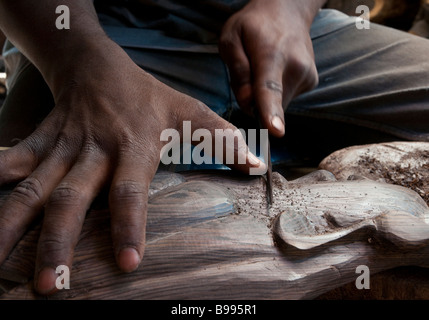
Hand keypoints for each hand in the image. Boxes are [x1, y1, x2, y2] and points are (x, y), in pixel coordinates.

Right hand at [0, 40, 262, 293]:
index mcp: (134, 146)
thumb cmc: (147, 94)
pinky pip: (11, 161)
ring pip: (34, 187)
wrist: (95, 64)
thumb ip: (222, 138)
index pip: (130, 191)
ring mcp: (62, 146)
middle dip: (57, 243)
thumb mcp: (189, 111)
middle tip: (49, 286)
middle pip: (72, 198)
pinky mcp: (40, 141)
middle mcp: (94, 150)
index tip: (126, 265)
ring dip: (13, 223)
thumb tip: (257, 165)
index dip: (128, 226)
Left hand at [219, 0, 318, 136]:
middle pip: (268, 104)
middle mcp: (295, 67)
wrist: (287, 11)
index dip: (271, 112)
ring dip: (265, 96)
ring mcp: (307, 76)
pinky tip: (277, 70)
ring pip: (278, 104)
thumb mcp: (231, 39)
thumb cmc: (253, 25)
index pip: (269, 89)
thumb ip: (237, 72)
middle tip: (249, 72)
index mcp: (271, 55)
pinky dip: (277, 92)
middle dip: (253, 100)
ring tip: (265, 68)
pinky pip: (286, 98)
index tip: (276, 132)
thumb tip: (247, 105)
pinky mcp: (311, 82)